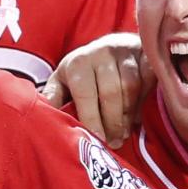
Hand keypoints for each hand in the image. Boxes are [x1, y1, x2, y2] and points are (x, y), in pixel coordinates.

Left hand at [45, 31, 146, 145]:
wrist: (109, 46)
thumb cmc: (82, 72)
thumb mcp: (62, 82)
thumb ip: (53, 97)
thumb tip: (37, 116)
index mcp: (78, 63)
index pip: (86, 94)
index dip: (93, 119)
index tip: (99, 140)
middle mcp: (101, 52)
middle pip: (111, 93)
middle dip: (114, 122)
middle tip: (115, 142)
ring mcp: (125, 50)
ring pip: (132, 87)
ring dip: (130, 114)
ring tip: (125, 132)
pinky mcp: (144, 51)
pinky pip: (149, 78)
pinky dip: (146, 99)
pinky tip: (140, 115)